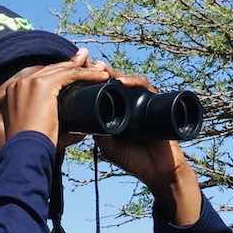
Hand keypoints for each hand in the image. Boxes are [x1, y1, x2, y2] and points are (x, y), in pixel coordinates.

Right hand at [3, 47, 108, 149]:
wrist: (24, 153)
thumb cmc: (30, 150)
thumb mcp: (38, 134)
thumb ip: (55, 128)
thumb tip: (80, 131)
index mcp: (14, 93)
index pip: (41, 78)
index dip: (60, 74)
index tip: (74, 74)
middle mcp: (19, 84)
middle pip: (51, 70)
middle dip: (72, 66)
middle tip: (88, 62)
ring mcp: (29, 82)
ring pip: (63, 70)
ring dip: (84, 69)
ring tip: (100, 70)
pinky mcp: (42, 85)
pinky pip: (70, 74)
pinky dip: (87, 75)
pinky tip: (100, 76)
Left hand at [86, 57, 202, 223]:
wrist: (157, 170)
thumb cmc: (133, 160)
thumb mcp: (109, 147)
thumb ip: (98, 133)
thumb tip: (82, 121)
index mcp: (115, 110)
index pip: (101, 90)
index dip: (90, 81)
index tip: (75, 73)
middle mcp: (128, 103)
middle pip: (113, 80)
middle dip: (99, 70)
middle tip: (85, 62)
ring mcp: (142, 101)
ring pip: (127, 80)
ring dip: (113, 72)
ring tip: (100, 68)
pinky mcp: (155, 102)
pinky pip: (145, 87)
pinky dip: (133, 82)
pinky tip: (121, 82)